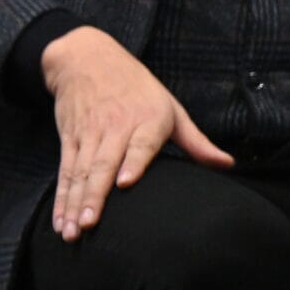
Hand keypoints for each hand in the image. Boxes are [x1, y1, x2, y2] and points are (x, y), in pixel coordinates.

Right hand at [42, 25, 232, 240]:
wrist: (85, 57)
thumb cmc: (136, 87)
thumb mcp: (170, 107)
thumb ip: (196, 141)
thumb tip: (228, 164)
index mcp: (146, 119)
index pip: (139, 143)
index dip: (132, 162)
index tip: (124, 183)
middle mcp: (114, 127)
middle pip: (102, 163)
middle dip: (94, 196)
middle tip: (90, 224)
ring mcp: (88, 134)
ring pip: (80, 172)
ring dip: (74, 203)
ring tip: (72, 232)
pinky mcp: (69, 139)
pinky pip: (65, 171)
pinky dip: (61, 197)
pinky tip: (60, 221)